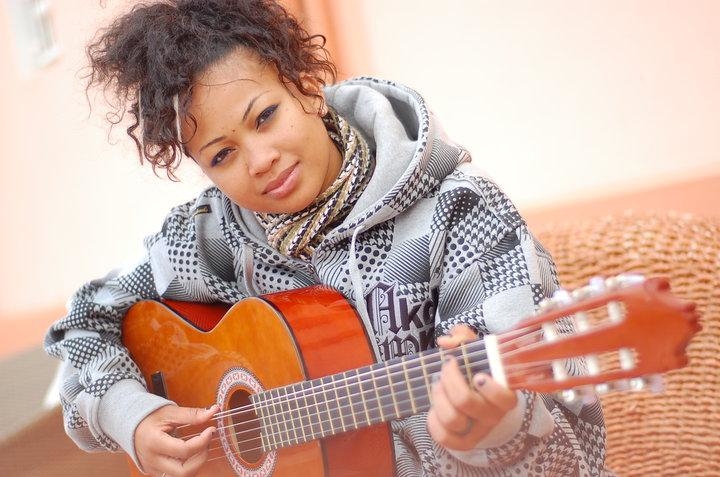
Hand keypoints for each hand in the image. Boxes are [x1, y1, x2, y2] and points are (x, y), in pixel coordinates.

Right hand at [135, 404, 218, 476]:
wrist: (129, 425)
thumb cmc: (149, 417)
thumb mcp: (169, 412)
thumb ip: (192, 414)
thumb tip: (214, 411)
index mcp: (154, 442)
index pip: (184, 450)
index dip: (202, 441)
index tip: (211, 430)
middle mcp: (153, 460)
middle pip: (183, 472)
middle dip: (201, 458)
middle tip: (206, 442)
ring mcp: (154, 469)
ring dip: (196, 464)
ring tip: (200, 447)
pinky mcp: (156, 472)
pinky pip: (176, 475)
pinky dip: (188, 466)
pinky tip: (191, 453)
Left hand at [427, 324, 517, 450]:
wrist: (482, 400)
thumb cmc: (479, 370)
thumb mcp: (477, 350)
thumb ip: (464, 337)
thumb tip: (446, 342)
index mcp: (505, 393)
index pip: (504, 398)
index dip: (489, 387)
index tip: (477, 374)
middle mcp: (494, 415)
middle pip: (466, 402)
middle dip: (449, 379)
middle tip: (447, 366)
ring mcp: (478, 431)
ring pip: (452, 419)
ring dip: (438, 396)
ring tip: (438, 383)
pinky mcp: (463, 442)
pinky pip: (444, 438)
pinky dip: (433, 421)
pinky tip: (434, 407)